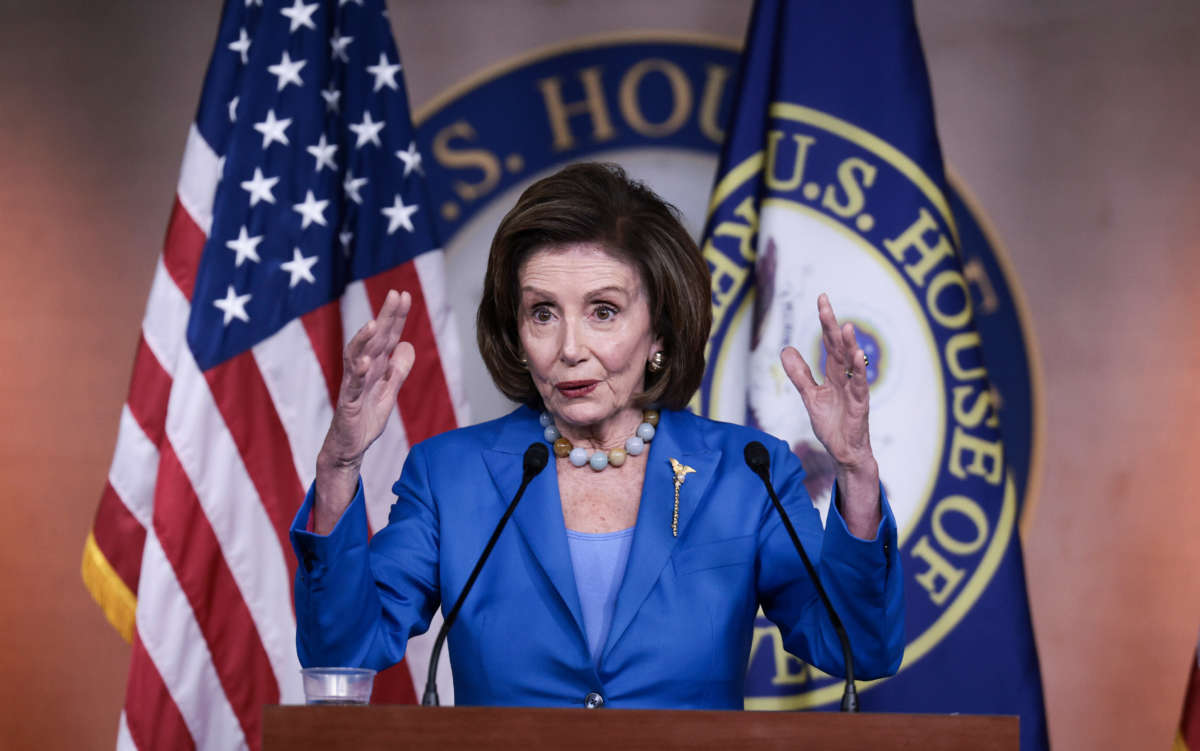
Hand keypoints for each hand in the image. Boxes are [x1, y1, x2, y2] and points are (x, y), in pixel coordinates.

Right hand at [314, 290, 414, 531]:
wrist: (350, 448)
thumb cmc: (365, 419)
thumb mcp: (389, 392)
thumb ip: (398, 370)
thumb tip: (408, 344)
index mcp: (374, 367)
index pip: (387, 337)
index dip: (396, 317)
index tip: (405, 295)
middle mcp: (362, 370)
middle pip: (374, 340)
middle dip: (385, 317)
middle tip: (396, 294)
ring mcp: (353, 385)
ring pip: (356, 357)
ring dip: (364, 339)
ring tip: (373, 322)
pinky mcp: (348, 403)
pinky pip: (351, 385)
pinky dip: (357, 373)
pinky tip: (364, 361)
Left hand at [780, 294, 879, 534]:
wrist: (844, 452)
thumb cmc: (832, 424)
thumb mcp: (810, 396)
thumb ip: (800, 374)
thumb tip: (786, 350)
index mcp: (834, 373)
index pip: (829, 343)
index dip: (825, 322)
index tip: (821, 299)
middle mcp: (846, 377)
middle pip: (838, 346)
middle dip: (832, 325)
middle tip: (825, 303)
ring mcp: (854, 390)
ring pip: (852, 363)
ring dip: (849, 345)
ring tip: (845, 327)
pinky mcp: (860, 405)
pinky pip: (860, 386)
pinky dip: (860, 372)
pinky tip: (858, 358)